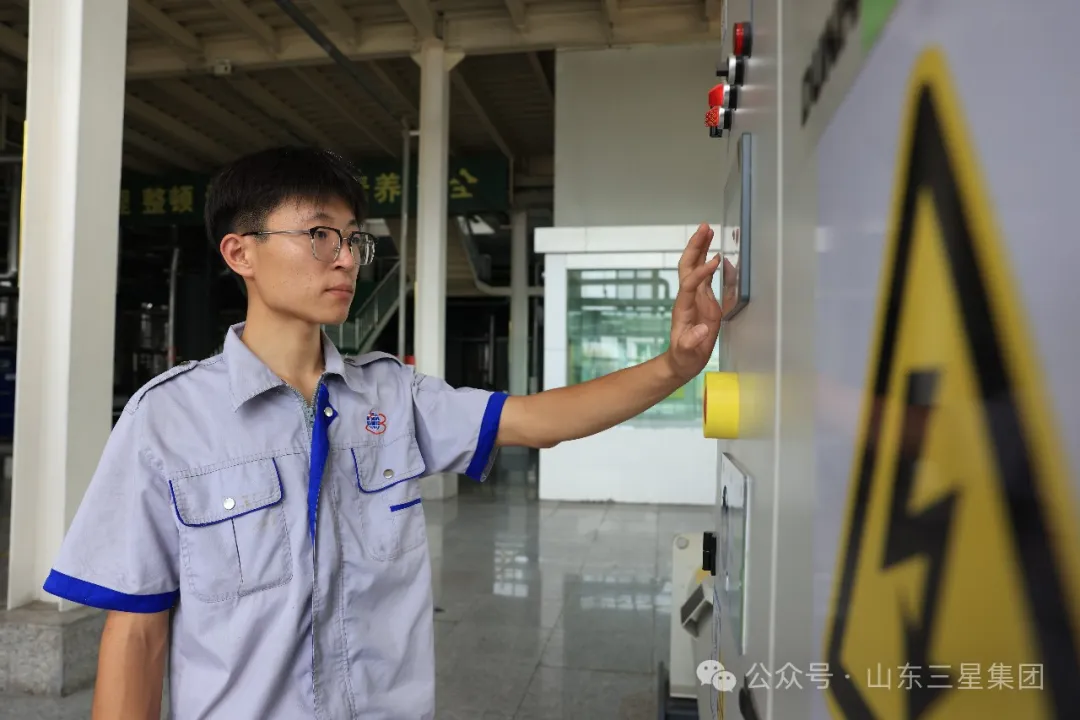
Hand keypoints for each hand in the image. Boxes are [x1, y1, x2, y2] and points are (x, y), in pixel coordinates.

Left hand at [666, 223, 724, 380]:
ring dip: (701, 248)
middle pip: (688, 266)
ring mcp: (695, 298)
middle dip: (695, 247)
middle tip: (704, 227)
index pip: (690, 283)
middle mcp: (688, 298)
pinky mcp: (703, 301)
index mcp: (684, 307)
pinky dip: (709, 263)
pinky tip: (716, 252)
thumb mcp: (686, 353)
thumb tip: (701, 330)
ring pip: (695, 268)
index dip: (702, 271)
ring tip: (708, 230)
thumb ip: (691, 342)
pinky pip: (705, 278)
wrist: (681, 361)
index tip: (715, 260)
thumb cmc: (684, 358)